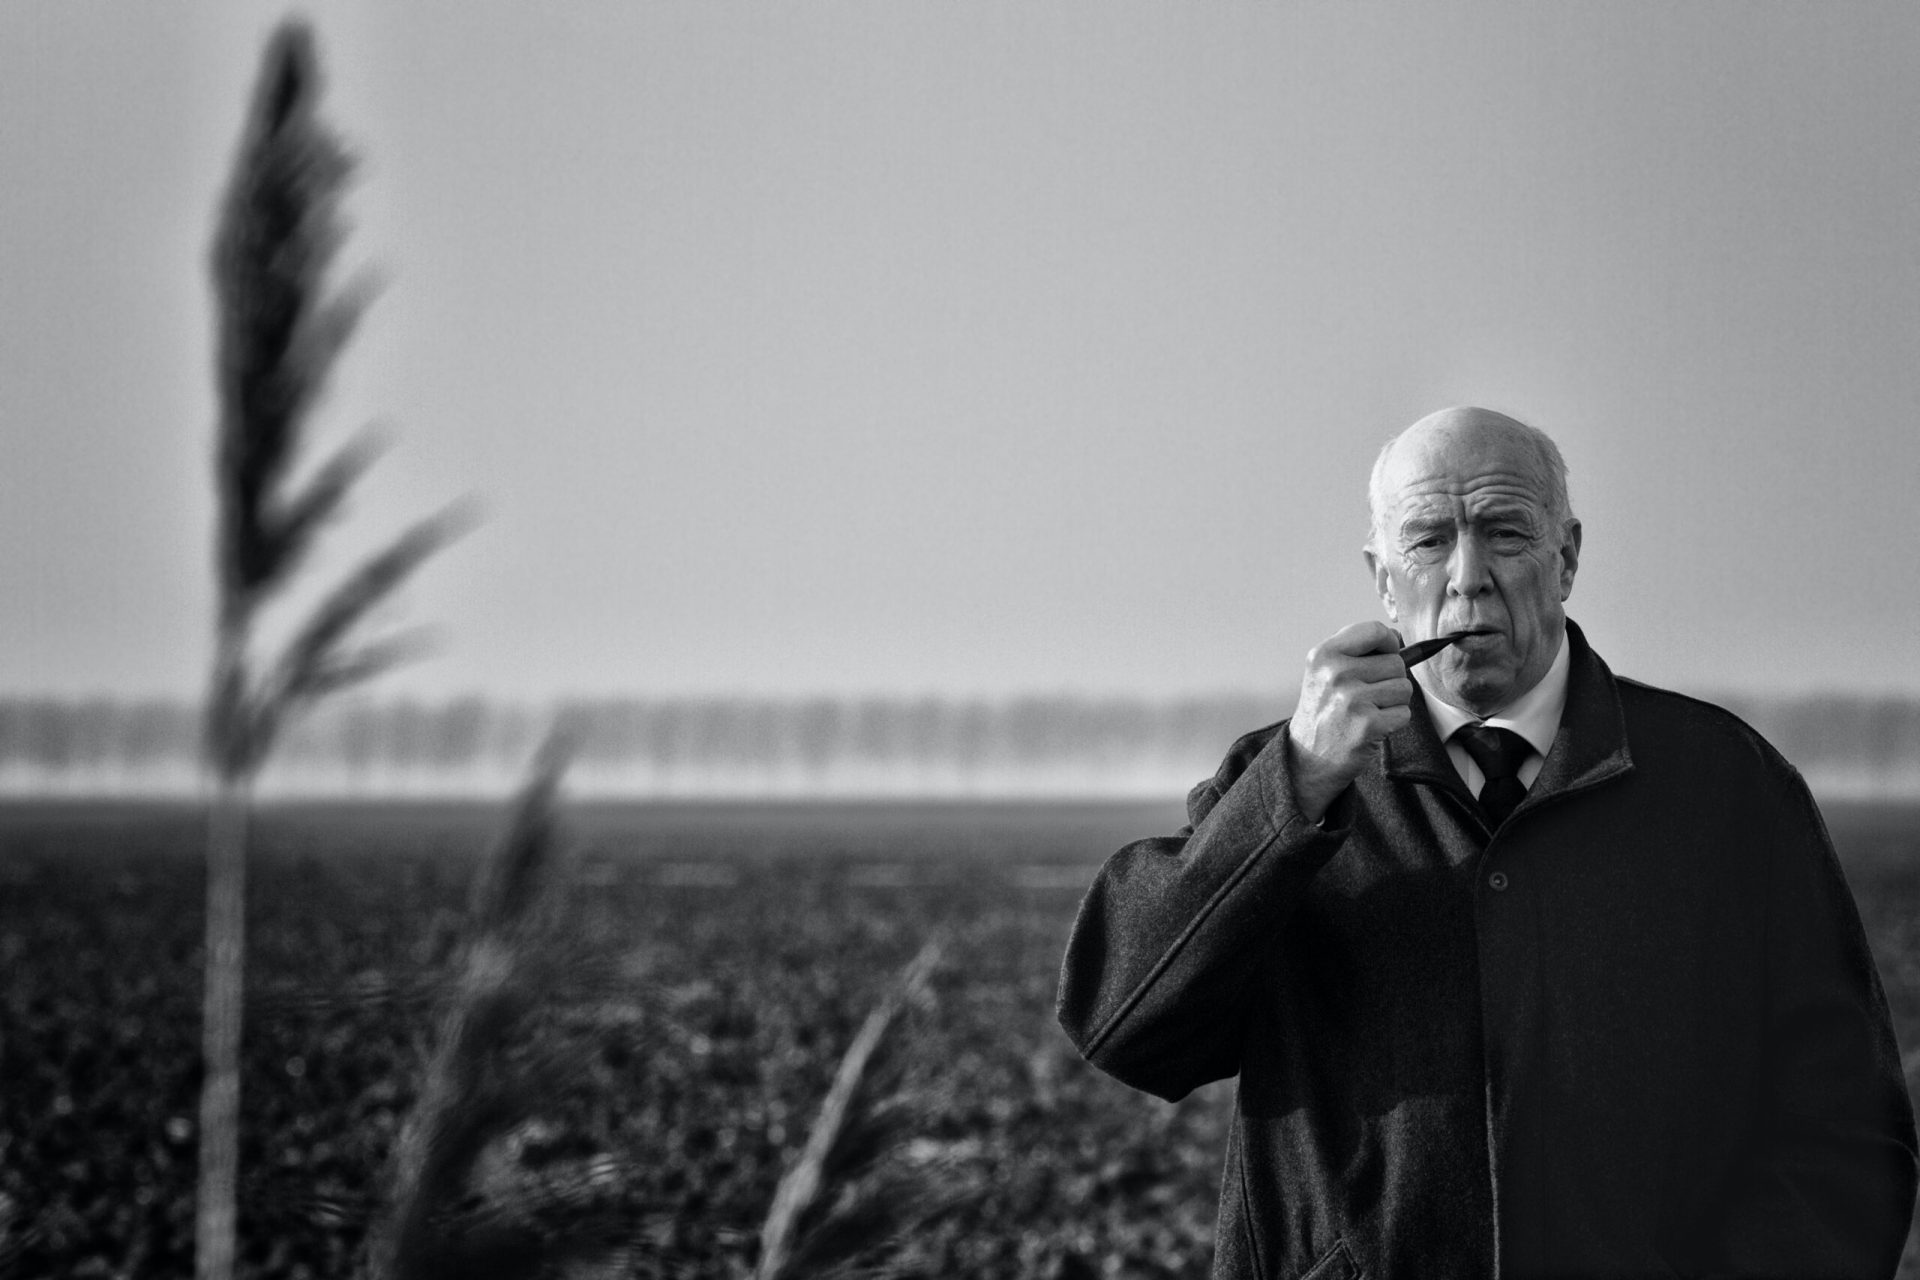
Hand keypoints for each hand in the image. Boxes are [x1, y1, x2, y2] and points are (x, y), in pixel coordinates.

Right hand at [1286, 621, 1412, 822]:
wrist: (1307, 758)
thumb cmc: (1323, 712)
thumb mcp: (1324, 672)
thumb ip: (1356, 650)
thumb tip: (1396, 636)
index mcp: (1323, 655)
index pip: (1374, 630)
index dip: (1388, 642)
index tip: (1384, 654)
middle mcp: (1335, 674)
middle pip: (1396, 663)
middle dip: (1390, 679)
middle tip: (1366, 695)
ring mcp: (1351, 700)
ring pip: (1404, 688)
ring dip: (1393, 702)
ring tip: (1368, 711)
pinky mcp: (1367, 725)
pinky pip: (1404, 713)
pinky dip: (1393, 722)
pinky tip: (1372, 727)